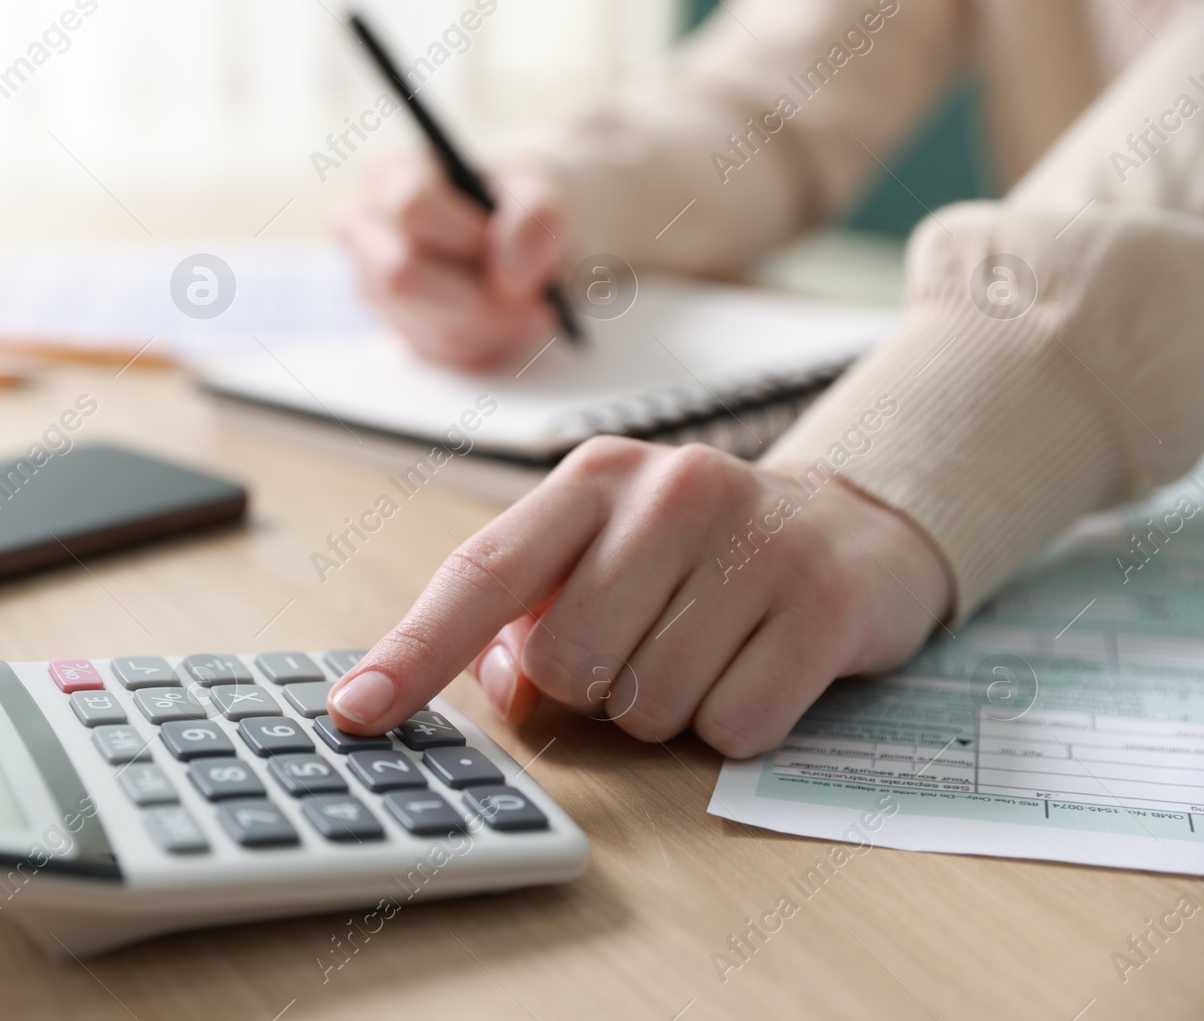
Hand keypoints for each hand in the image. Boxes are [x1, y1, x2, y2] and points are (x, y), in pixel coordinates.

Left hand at [326, 438, 952, 757]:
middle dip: (592, 689)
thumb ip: (527, 618)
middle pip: (565, 664)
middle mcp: (667, 491)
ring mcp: (750, 539)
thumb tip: (496, 682)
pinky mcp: (823, 600)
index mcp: (590, 479)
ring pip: (648, 704)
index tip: (357, 713)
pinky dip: (736, 726)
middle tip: (644, 648)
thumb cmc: (696, 557)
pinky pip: (734, 727)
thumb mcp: (602, 560)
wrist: (848, 527)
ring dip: (667, 710)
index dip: (413, 651)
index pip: (482, 572)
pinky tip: (760, 667)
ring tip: (708, 650)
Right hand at [335, 149, 570, 370]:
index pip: (411, 207)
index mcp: (392, 175)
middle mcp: (368, 232)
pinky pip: (445, 354)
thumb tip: (509, 278)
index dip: (468, 235)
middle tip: (537, 299)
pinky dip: (491, 344)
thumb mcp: (547, 192)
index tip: (514, 248)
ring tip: (534, 307)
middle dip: (478, 296)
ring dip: (494, 326)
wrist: (532, 239)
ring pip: (428, 324)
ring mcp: (374, 287)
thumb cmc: (526, 203)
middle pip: (402, 275)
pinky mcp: (400, 332)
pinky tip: (513, 322)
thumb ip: (536, 219)